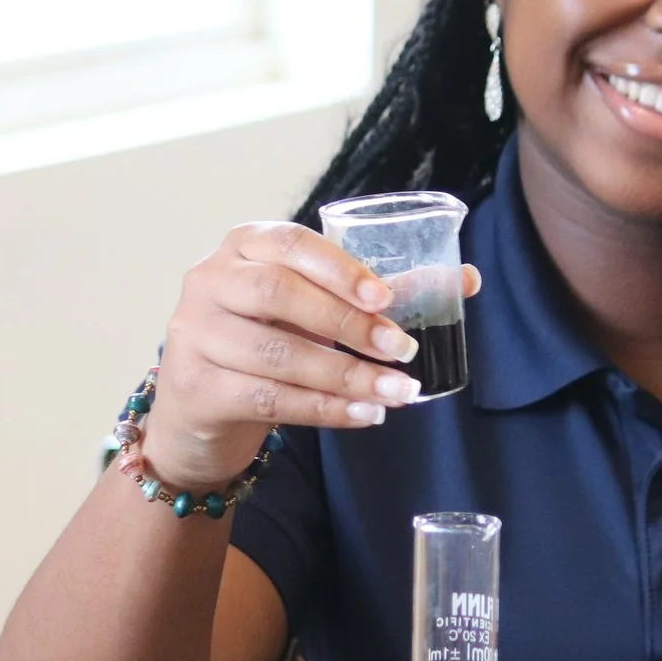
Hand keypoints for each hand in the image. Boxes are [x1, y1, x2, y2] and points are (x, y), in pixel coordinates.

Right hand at [145, 222, 479, 486]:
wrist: (197, 407)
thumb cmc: (266, 339)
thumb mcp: (311, 306)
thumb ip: (376, 292)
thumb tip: (465, 279)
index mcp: (243, 245)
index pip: (292, 244)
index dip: (341, 269)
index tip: (386, 298)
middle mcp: (210, 281)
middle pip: (279, 294)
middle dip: (349, 324)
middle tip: (404, 350)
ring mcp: (196, 335)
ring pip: (278, 354)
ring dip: (347, 377)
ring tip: (397, 393)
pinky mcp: (197, 388)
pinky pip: (269, 399)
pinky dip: (323, 410)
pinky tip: (362, 416)